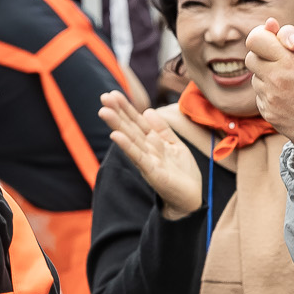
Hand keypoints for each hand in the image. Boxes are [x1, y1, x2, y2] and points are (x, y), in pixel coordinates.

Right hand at [99, 91, 202, 219]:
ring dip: (117, 125)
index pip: (137, 121)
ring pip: (131, 139)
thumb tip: (147, 111)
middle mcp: (147, 150)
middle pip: (130, 128)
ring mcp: (148, 161)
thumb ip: (162, 129)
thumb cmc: (183, 174)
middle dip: (117, 112)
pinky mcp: (152, 172)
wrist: (191, 199)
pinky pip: (138, 157)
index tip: (112, 94)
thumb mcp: (175, 145)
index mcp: (153, 142)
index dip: (126, 108)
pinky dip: (127, 146)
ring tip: (104, 112)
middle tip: (103, 97)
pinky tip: (116, 135)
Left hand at [248, 1, 293, 162]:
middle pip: (253, 56)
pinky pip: (262, 96)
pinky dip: (272, 92)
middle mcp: (274, 79)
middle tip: (284, 55)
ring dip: (270, 72)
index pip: (257, 38)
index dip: (266, 35)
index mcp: (289, 60)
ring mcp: (270, 99)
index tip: (279, 39)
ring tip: (291, 74)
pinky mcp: (270, 114)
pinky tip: (292, 93)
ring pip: (257, 76)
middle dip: (266, 53)